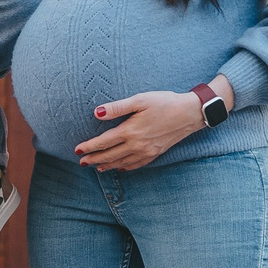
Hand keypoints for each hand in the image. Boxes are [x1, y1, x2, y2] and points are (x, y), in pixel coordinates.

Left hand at [75, 85, 215, 170]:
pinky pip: (136, 165)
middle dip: (94, 159)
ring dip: (107, 165)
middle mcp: (136, 145)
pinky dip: (125, 168)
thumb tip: (96, 113)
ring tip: (96, 167)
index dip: (89, 147)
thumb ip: (117, 108)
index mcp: (130, 131)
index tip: (77, 150)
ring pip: (121, 163)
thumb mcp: (140, 100)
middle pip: (110, 155)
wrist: (190, 113)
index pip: (103, 142)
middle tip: (82, 162)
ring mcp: (146, 152)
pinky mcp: (155, 154)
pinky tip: (120, 168)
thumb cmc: (164, 102)